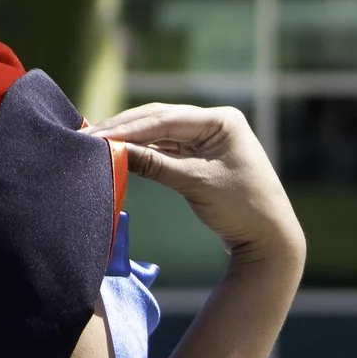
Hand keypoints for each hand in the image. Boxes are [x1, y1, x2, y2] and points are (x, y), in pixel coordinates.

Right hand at [91, 102, 303, 271]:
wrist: (269, 239)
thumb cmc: (242, 208)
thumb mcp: (195, 183)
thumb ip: (154, 164)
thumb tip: (113, 151)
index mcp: (222, 120)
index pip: (166, 118)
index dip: (128, 127)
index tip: (97, 136)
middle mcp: (214, 123)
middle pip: (159, 120)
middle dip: (124, 129)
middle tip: (87, 136)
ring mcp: (207, 140)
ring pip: (159, 134)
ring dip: (130, 139)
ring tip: (95, 143)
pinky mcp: (199, 157)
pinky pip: (164, 150)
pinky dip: (142, 153)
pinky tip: (117, 153)